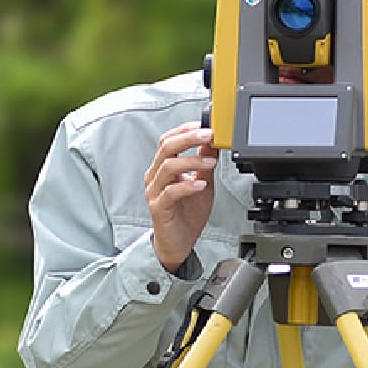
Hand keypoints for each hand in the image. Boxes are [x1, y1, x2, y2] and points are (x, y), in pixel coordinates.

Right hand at [143, 123, 216, 272]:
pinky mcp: (158, 207)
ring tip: (211, 162)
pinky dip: (187, 185)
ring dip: (192, 162)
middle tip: (208, 135)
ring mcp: (155, 192)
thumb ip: (205, 163)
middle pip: (166, 148)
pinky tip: (200, 184)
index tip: (205, 125)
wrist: (181, 242)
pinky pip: (170, 192)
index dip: (185, 130)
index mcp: (163, 167)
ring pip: (168, 167)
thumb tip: (212, 142)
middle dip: (189, 138)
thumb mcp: (203, 182)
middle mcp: (155, 176)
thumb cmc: (187, 213)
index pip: (168, 140)